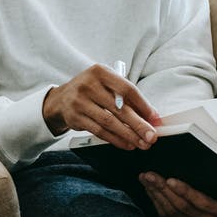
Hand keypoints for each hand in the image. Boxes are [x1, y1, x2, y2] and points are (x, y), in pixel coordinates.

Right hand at [42, 63, 159, 149]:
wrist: (62, 99)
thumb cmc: (91, 91)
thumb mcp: (106, 84)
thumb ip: (127, 97)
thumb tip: (151, 116)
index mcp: (100, 72)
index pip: (127, 89)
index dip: (143, 105)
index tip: (154, 118)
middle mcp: (88, 84)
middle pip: (119, 108)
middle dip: (138, 124)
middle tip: (151, 136)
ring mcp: (79, 101)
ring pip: (109, 122)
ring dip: (128, 135)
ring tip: (142, 143)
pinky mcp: (75, 117)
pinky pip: (99, 131)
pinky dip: (115, 139)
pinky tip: (126, 144)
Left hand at [140, 172, 216, 216]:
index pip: (202, 202)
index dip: (185, 191)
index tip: (170, 180)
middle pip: (182, 206)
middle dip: (163, 188)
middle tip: (149, 174)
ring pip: (171, 212)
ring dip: (155, 193)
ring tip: (146, 178)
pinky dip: (155, 202)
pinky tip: (149, 189)